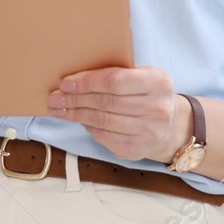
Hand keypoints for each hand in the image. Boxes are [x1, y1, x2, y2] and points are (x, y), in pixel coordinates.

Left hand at [46, 65, 193, 163]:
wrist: (169, 125)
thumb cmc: (146, 95)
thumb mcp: (140, 76)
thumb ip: (115, 74)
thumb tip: (73, 80)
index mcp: (158, 82)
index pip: (114, 81)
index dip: (87, 82)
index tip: (65, 83)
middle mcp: (158, 108)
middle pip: (106, 102)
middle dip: (75, 100)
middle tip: (54, 98)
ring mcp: (149, 132)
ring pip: (102, 121)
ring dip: (76, 114)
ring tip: (58, 109)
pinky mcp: (137, 149)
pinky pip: (104, 136)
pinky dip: (88, 127)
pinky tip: (78, 119)